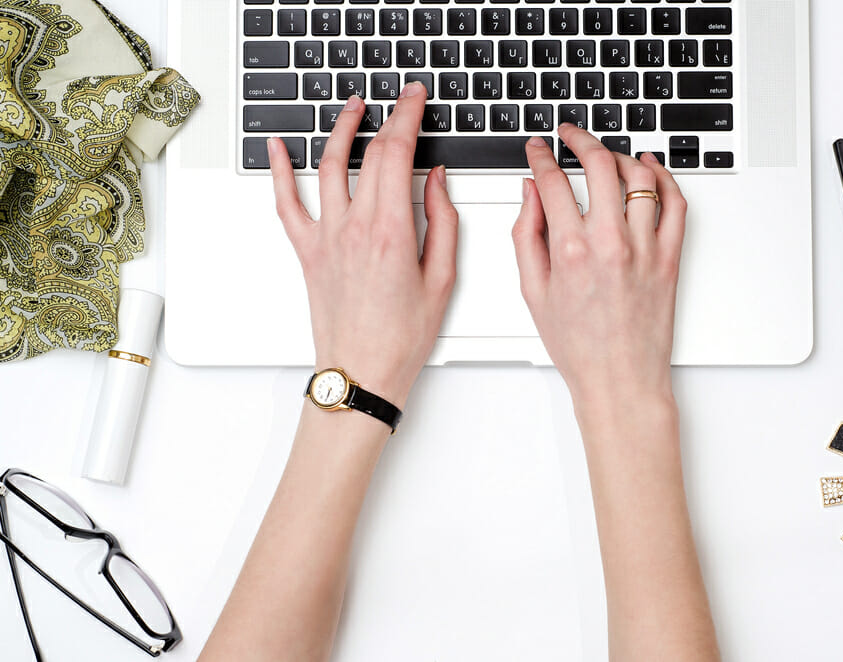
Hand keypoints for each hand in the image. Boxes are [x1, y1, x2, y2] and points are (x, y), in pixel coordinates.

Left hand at [268, 83, 457, 405]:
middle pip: (366, 155)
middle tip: (400, 100)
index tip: (415, 98)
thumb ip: (442, 223)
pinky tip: (277, 149)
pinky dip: (279, 172)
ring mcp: (326, 237)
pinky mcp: (307, 252)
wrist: (360, 373)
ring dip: (339, 131)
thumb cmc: (401, 338)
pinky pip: (287, 204)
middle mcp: (354, 227)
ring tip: (352, 108)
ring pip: (327, 167)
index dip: (407, 116)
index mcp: (391, 232)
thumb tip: (437, 181)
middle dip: (386, 118)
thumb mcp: (442, 279)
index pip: (397, 154)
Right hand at [513, 124, 685, 408]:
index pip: (553, 182)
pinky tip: (650, 168)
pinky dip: (664, 177)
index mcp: (570, 250)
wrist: (620, 380)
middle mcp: (610, 243)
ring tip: (606, 155)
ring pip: (638, 177)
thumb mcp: (533, 291)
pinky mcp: (669, 257)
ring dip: (620, 156)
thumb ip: (527, 235)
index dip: (541, 156)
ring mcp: (644, 248)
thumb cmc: (578, 346)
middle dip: (580, 139)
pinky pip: (675, 203)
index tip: (538, 148)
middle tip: (571, 135)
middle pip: (599, 165)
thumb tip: (529, 194)